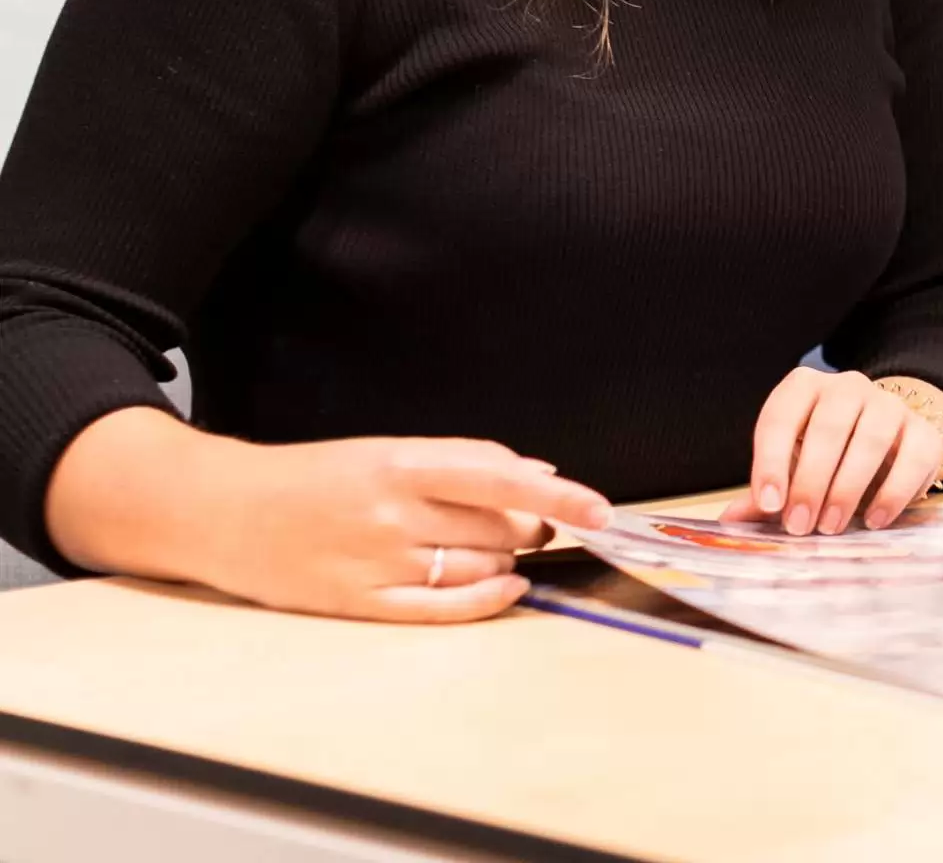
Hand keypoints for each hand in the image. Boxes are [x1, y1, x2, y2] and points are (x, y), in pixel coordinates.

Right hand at [46, 407, 611, 623]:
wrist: (223, 511)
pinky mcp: (356, 602)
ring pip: (476, 565)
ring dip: (507, 559)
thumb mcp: (388, 452)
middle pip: (497, 526)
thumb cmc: (314, 478)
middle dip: (529, 527)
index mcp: (399, 462)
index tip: (602, 509)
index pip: (499, 476)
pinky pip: (439, 608)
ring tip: (501, 550)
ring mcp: (373, 560)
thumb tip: (542, 478)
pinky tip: (507, 589)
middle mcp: (390, 511)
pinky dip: (484, 600)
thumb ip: (464, 463)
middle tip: (530, 524)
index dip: (558, 496)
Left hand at [720, 369, 942, 535]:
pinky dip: (894, 491)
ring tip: (831, 527)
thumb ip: (766, 492)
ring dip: (847, 488)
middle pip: (828, 427)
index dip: (771, 460)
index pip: (781, 416)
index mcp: (805, 388)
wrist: (885, 443)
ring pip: (871, 438)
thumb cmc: (825, 458)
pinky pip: (914, 456)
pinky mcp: (924, 431)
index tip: (768, 503)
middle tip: (799, 525)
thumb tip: (731, 520)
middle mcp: (847, 387)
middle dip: (811, 481)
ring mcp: (889, 404)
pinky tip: (874, 520)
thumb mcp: (791, 469)